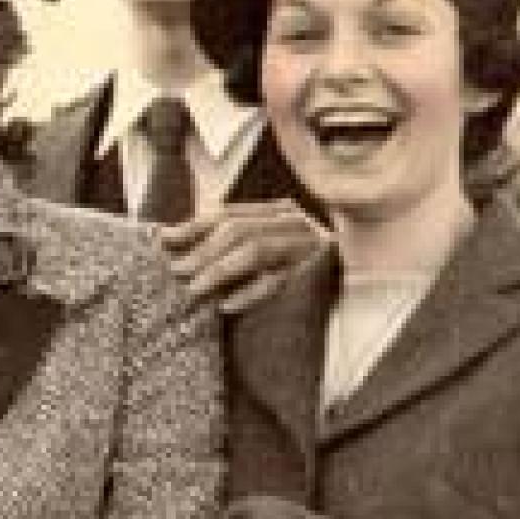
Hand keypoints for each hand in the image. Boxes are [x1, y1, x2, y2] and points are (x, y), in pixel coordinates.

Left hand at [158, 199, 330, 313]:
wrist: (354, 293)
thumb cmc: (294, 274)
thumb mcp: (261, 250)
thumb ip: (227, 242)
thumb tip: (171, 239)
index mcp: (278, 213)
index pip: (229, 215)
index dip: (194, 226)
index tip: (164, 239)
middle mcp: (294, 223)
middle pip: (238, 231)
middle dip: (202, 251)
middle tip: (176, 271)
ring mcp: (307, 247)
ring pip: (255, 250)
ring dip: (219, 269)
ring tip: (193, 289)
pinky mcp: (317, 275)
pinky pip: (277, 282)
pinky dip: (249, 293)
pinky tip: (225, 305)